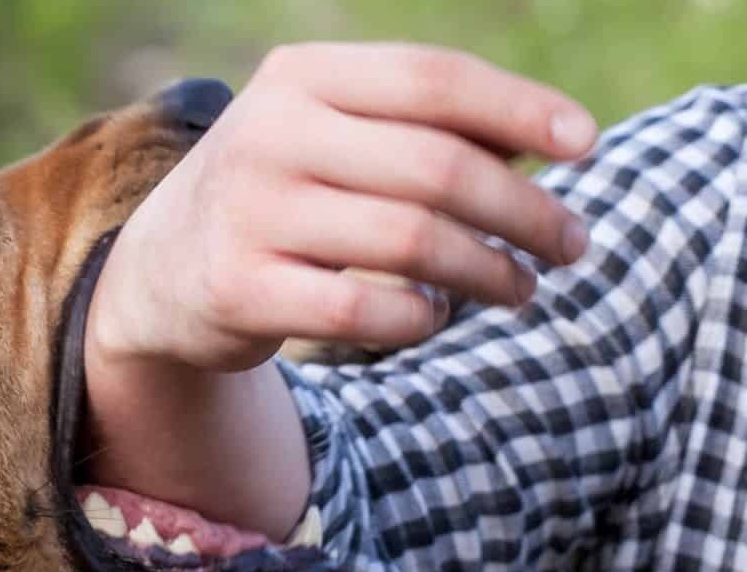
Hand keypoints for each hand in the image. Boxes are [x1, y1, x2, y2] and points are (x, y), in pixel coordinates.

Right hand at [82, 44, 597, 536]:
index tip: (587, 146)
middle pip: (437, 168)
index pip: (433, 80)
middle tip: (572, 244)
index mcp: (301, 77)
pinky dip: (420, 318)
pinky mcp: (239, 289)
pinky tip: (435, 316)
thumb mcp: (332, 135)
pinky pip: (366, 309)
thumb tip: (554, 141)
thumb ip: (424, 128)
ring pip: (412, 242)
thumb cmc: (282, 193)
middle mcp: (269, 135)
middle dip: (524, 211)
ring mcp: (251, 213)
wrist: (159, 271)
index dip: (522, 109)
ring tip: (521, 289)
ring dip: (489, 272)